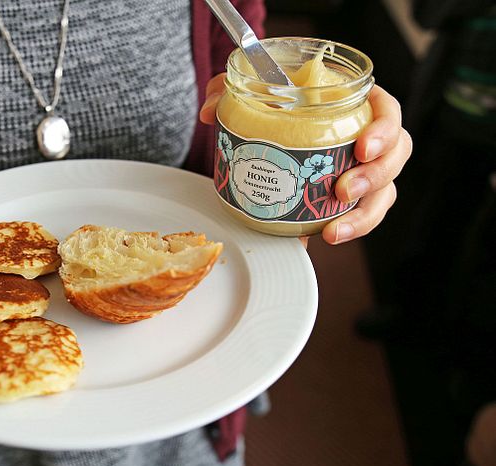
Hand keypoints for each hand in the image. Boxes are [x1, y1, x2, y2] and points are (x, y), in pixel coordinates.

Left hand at [199, 75, 411, 244]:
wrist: (269, 137)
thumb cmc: (276, 108)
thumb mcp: (251, 94)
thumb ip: (228, 90)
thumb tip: (209, 110)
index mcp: (354, 105)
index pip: (387, 112)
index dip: (384, 130)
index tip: (363, 147)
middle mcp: (367, 138)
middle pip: (396, 155)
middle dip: (376, 176)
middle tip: (343, 189)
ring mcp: (363, 170)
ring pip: (385, 192)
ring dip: (365, 214)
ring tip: (334, 230)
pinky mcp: (351, 199)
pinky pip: (363, 215)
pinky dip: (350, 228)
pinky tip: (328, 236)